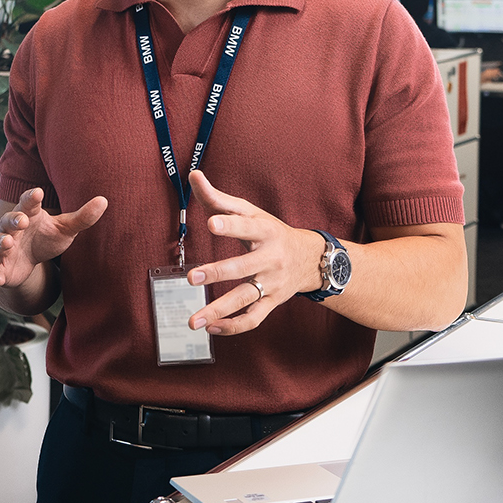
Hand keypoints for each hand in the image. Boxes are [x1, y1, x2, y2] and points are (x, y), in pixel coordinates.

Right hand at [0, 188, 107, 289]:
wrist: (23, 260)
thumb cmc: (43, 238)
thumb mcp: (64, 228)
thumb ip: (82, 217)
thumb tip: (104, 200)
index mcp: (28, 214)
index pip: (28, 202)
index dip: (32, 197)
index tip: (38, 193)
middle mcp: (12, 228)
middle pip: (10, 220)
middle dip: (15, 219)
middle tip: (23, 220)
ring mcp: (3, 247)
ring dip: (2, 241)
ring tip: (8, 243)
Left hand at [184, 170, 324, 334]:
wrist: (311, 258)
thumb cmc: (269, 231)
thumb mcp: (249, 211)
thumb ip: (218, 198)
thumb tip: (193, 175)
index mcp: (264, 231)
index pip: (246, 226)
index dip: (230, 224)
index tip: (211, 223)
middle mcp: (270, 258)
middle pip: (243, 267)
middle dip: (217, 272)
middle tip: (191, 277)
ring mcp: (272, 283)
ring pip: (245, 299)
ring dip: (218, 310)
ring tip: (193, 320)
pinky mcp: (273, 302)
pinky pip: (254, 318)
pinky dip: (233, 327)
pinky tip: (211, 327)